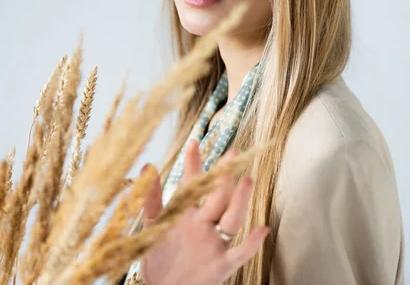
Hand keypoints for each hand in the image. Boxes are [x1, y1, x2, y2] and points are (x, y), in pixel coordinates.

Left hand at [140, 141, 268, 284]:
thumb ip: (150, 197)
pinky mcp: (220, 265)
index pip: (193, 184)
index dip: (193, 164)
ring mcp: (214, 243)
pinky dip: (251, 243)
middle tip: (233, 153)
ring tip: (246, 181)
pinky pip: (239, 253)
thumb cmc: (159, 257)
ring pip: (231, 219)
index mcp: (188, 213)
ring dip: (239, 201)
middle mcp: (204, 224)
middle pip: (218, 197)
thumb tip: (147, 166)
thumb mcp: (153, 225)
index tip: (193, 142)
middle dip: (225, 175)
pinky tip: (262, 229)